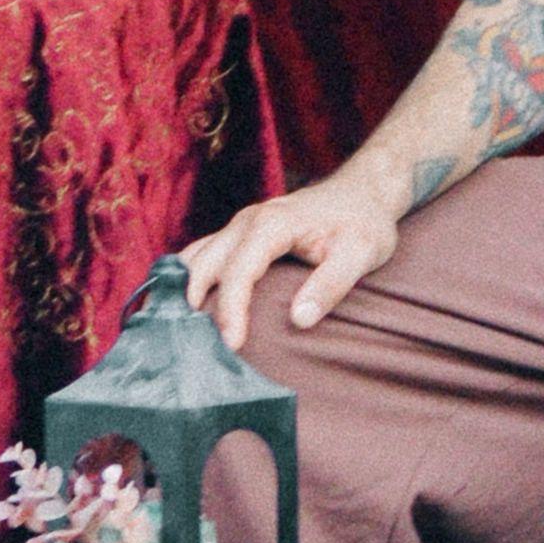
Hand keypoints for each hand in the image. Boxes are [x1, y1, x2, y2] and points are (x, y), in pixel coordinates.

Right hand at [183, 161, 406, 352]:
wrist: (362, 193)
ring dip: (183, 291)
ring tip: (180, 334)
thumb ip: (331, 285)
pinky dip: (188, 279)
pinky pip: (201, 254)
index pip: (238, 272)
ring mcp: (238, 225)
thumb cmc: (363, 224)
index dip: (231, 310)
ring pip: (195, 257)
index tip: (232, 345)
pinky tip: (186, 309)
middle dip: (193, 306)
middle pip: (204, 264)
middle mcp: (246, 221)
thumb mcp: (361, 253)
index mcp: (271, 225)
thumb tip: (299, 319)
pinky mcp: (238, 233)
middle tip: (193, 349)